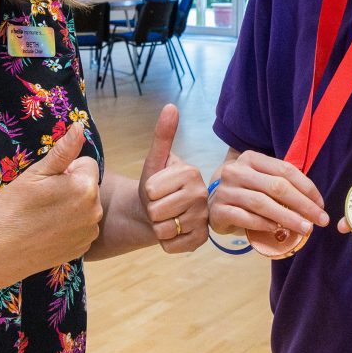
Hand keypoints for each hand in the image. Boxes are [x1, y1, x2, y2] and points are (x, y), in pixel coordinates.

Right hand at [0, 123, 102, 275]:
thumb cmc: (13, 207)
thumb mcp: (37, 173)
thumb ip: (64, 150)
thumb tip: (80, 127)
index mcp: (85, 187)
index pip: (86, 164)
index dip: (66, 170)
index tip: (47, 183)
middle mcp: (94, 211)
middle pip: (87, 186)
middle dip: (70, 188)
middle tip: (42, 200)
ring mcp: (89, 233)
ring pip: (84, 208)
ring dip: (71, 208)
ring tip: (42, 217)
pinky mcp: (82, 250)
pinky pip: (81, 228)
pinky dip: (69, 228)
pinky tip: (47, 232)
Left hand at [139, 104, 208, 252]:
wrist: (156, 212)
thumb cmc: (155, 185)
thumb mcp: (154, 161)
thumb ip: (163, 135)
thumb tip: (171, 106)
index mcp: (192, 173)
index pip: (152, 190)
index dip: (147, 191)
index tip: (156, 188)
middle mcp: (203, 195)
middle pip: (158, 211)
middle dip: (152, 210)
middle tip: (160, 204)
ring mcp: (204, 220)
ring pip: (163, 230)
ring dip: (157, 226)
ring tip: (165, 217)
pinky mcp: (201, 241)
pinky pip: (171, 245)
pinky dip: (165, 242)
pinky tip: (172, 231)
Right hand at [208, 149, 328, 238]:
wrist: (213, 201)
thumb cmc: (245, 191)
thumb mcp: (261, 179)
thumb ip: (282, 184)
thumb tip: (315, 203)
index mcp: (251, 158)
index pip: (285, 170)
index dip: (307, 187)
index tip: (321, 204)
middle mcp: (236, 170)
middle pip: (276, 186)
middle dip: (303, 204)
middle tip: (320, 220)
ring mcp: (225, 190)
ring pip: (262, 203)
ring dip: (287, 217)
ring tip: (305, 228)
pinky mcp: (218, 210)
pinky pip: (245, 218)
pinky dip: (264, 224)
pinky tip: (277, 230)